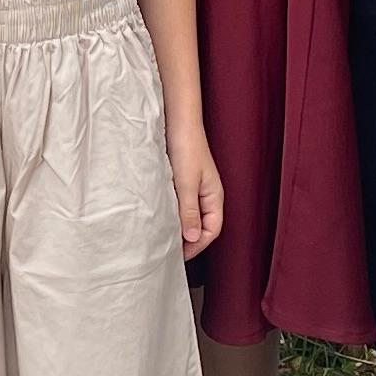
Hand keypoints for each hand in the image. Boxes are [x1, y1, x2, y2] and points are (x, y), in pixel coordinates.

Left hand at [169, 118, 223, 257]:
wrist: (178, 121)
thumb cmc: (186, 147)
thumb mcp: (187, 183)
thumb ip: (190, 211)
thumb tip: (193, 238)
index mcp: (214, 196)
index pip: (212, 230)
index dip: (197, 245)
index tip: (179, 255)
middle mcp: (207, 195)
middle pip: (203, 226)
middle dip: (189, 240)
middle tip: (170, 250)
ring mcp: (195, 188)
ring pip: (191, 216)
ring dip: (180, 227)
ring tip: (164, 237)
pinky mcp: (183, 182)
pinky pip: (181, 205)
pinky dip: (173, 214)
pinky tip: (161, 216)